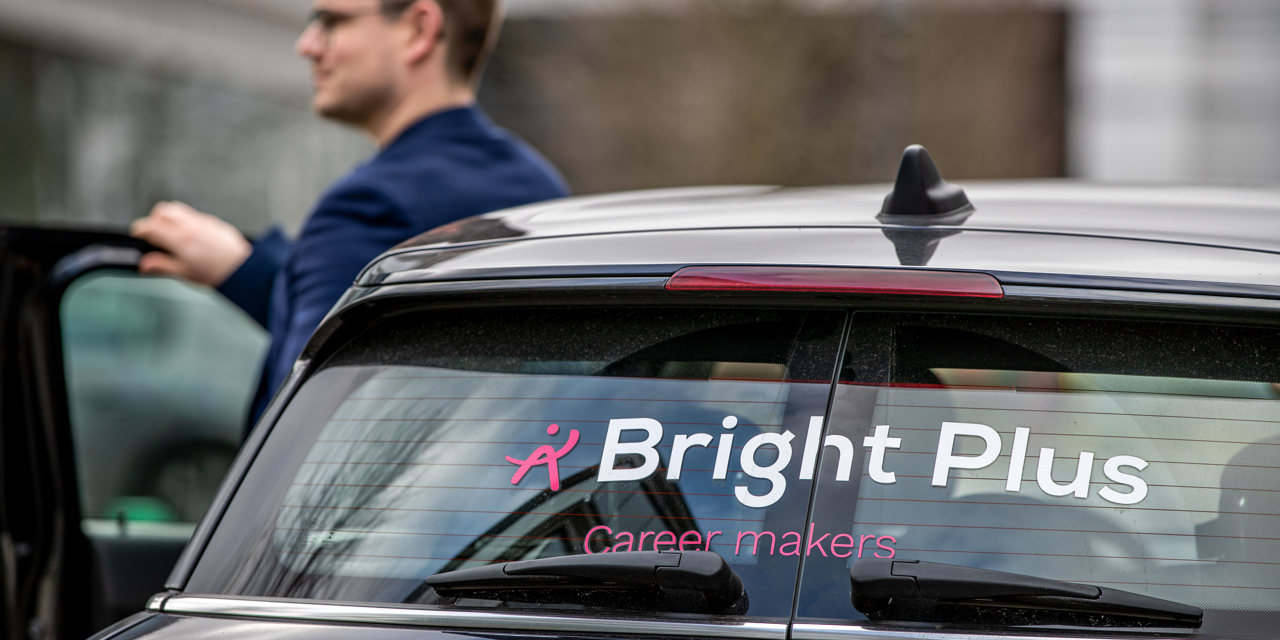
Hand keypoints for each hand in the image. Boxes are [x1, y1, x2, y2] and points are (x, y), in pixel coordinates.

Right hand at [130, 201, 251, 286]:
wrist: (244, 268)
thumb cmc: (217, 273)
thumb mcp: (185, 273)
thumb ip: (162, 266)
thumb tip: (144, 264)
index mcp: (179, 239)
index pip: (150, 226)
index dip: (139, 230)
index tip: (138, 235)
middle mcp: (189, 226)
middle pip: (162, 211)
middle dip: (153, 219)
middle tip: (153, 233)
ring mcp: (202, 222)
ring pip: (177, 208)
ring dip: (169, 217)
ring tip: (169, 232)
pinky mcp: (213, 222)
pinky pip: (193, 214)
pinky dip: (184, 220)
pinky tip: (188, 234)